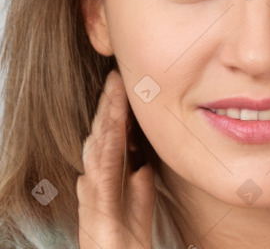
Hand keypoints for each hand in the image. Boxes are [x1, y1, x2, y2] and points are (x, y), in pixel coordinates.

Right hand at [77, 69, 155, 248]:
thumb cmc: (129, 227)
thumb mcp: (141, 189)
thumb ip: (140, 165)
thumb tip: (141, 144)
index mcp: (109, 168)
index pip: (113, 129)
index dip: (117, 104)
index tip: (124, 79)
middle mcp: (97, 173)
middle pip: (103, 131)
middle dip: (109, 103)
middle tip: (116, 76)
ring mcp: (93, 187)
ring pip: (98, 144)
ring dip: (105, 117)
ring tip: (112, 92)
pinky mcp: (95, 204)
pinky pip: (100, 171)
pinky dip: (104, 148)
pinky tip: (109, 131)